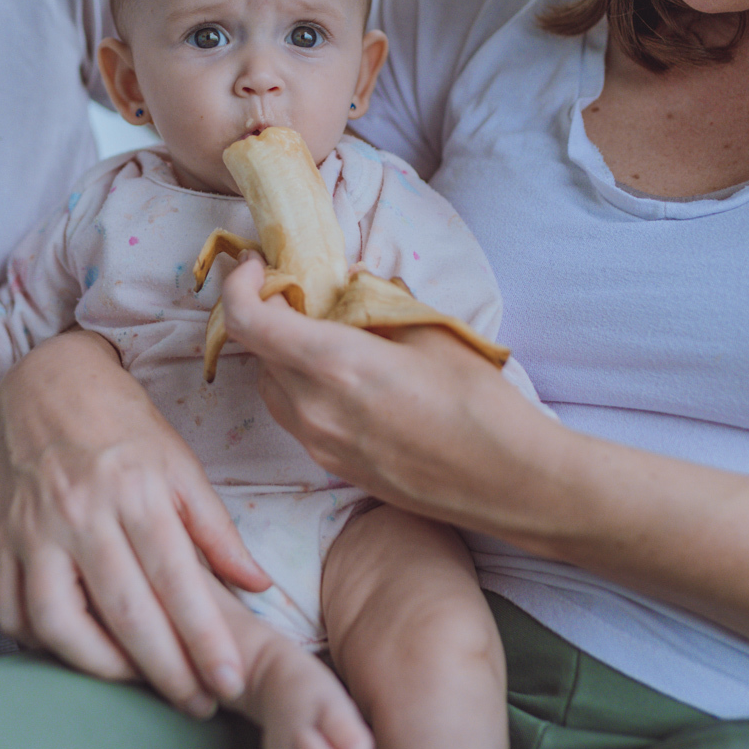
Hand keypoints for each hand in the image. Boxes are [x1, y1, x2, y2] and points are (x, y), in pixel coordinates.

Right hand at [0, 329, 271, 713]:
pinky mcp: (0, 540)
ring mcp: (34, 529)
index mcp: (136, 490)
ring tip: (138, 683)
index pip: (177, 579)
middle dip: (166, 669)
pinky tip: (77, 653)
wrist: (47, 383)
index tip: (231, 681)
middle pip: (125, 610)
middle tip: (198, 703)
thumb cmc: (125, 426)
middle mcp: (82, 512)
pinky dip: (40, 643)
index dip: (205, 637)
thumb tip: (259, 585)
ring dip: (101, 666)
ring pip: (58, 621)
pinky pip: (11, 610)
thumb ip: (217, 529)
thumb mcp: (180, 464)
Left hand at [218, 256, 546, 530]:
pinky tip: (347, 381)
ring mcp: (320, 445)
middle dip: (269, 317)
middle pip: (257, 353)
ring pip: (272, 388)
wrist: (508, 482)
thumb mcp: (431, 332)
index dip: (241, 286)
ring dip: (283, 356)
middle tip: (303, 296)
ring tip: (326, 338)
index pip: (248, 321)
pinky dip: (302, 389)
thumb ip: (377, 302)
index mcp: (333, 364)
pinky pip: (297, 418)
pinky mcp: (334, 468)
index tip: (260, 266)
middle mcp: (313, 408)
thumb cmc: (478, 403)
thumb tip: (348, 280)